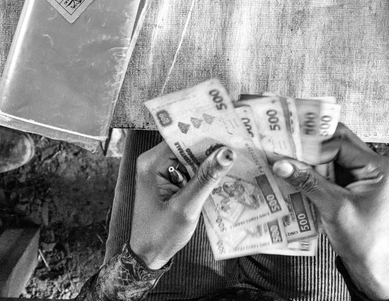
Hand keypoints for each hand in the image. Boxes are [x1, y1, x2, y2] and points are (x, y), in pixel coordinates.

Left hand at [129, 142, 234, 268]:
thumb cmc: (161, 234)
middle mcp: (155, 162)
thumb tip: (226, 153)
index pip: (183, 139)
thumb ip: (206, 179)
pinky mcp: (170, 180)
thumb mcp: (186, 207)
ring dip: (211, 162)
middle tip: (240, 147)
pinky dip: (205, 173)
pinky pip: (191, 170)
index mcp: (152, 163)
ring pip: (192, 158)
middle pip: (188, 146)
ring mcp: (162, 171)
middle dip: (212, 149)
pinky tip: (224, 175)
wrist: (148, 255)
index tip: (232, 134)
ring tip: (237, 160)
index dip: (207, 136)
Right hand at [272, 123, 388, 299]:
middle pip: (337, 144)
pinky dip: (312, 171)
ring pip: (330, 156)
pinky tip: (294, 172)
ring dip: (309, 158)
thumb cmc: (362, 240)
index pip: (341, 143)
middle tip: (284, 142)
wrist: (371, 267)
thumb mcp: (334, 208)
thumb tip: (281, 163)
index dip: (314, 143)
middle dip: (310, 146)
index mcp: (378, 167)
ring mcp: (361, 176)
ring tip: (284, 154)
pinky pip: (328, 171)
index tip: (288, 143)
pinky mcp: (350, 187)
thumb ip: (308, 182)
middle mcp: (372, 166)